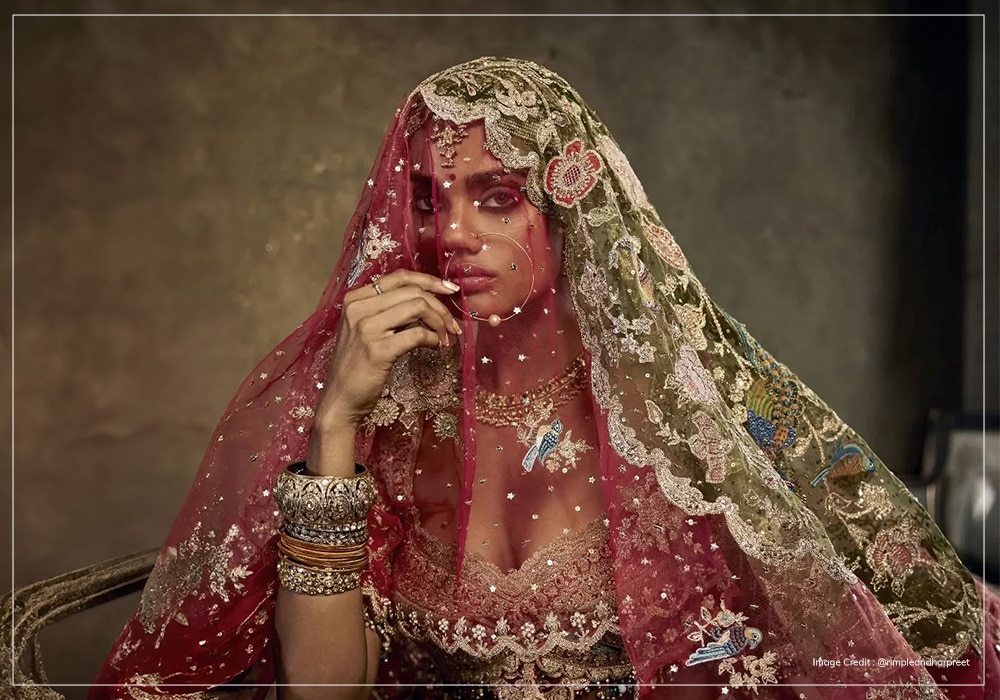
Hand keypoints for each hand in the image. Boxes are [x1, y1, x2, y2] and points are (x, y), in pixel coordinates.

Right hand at [315, 270, 461, 431]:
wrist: (340, 399)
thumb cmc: (357, 366)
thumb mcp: (366, 330)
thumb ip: (388, 312)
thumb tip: (428, 302)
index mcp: (355, 299)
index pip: (399, 277)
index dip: (430, 280)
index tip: (451, 289)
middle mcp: (358, 308)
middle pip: (413, 292)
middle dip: (440, 307)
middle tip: (452, 325)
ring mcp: (367, 328)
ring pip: (418, 307)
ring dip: (439, 322)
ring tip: (444, 338)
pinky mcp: (378, 349)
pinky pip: (418, 334)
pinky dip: (433, 339)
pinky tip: (435, 347)